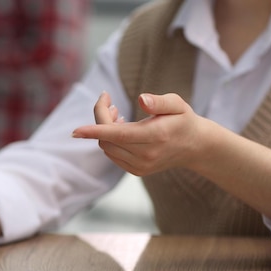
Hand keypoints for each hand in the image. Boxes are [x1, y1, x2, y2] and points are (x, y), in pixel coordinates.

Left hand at [72, 92, 208, 175]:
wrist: (195, 147)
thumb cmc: (183, 120)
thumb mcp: (177, 104)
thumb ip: (159, 101)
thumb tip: (141, 99)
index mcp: (155, 136)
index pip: (118, 134)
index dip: (95, 130)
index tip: (75, 131)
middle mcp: (146, 155)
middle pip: (107, 138)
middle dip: (101, 118)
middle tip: (110, 102)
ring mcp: (141, 166)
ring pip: (107, 147)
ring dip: (103, 129)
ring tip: (116, 113)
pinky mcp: (137, 171)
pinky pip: (112, 155)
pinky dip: (109, 141)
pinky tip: (120, 128)